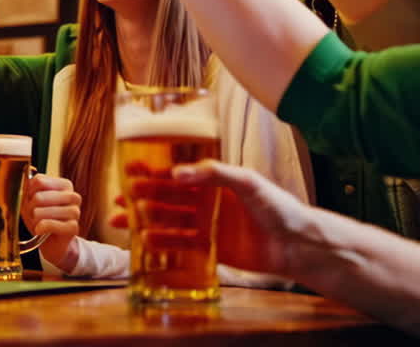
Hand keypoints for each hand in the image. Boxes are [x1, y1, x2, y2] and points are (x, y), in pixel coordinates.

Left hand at [22, 173, 81, 270]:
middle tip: (32, 216)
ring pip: (43, 211)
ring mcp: (75, 212)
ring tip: (36, 223)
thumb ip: (29, 188)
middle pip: (39, 197)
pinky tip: (39, 229)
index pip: (38, 181)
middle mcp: (73, 196)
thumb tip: (26, 177)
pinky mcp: (73, 227)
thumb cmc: (42, 218)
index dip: (28, 193)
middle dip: (30, 208)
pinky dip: (41, 227)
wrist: (51, 242)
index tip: (30, 201)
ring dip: (34, 220)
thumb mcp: (31, 200)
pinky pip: (50, 224)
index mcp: (64, 185)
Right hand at [110, 159, 311, 276]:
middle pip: (168, 197)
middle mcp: (208, 201)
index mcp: (215, 181)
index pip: (178, 173)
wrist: (298, 244)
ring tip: (122, 220)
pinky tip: (144, 240)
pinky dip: (162, 242)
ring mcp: (208, 225)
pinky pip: (181, 245)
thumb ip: (214, 173)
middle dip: (143, 196)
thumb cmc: (279, 206)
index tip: (130, 170)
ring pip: (169, 221)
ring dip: (146, 220)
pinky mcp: (211, 249)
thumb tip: (176, 172)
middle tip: (120, 196)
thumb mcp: (247, 181)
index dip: (153, 171)